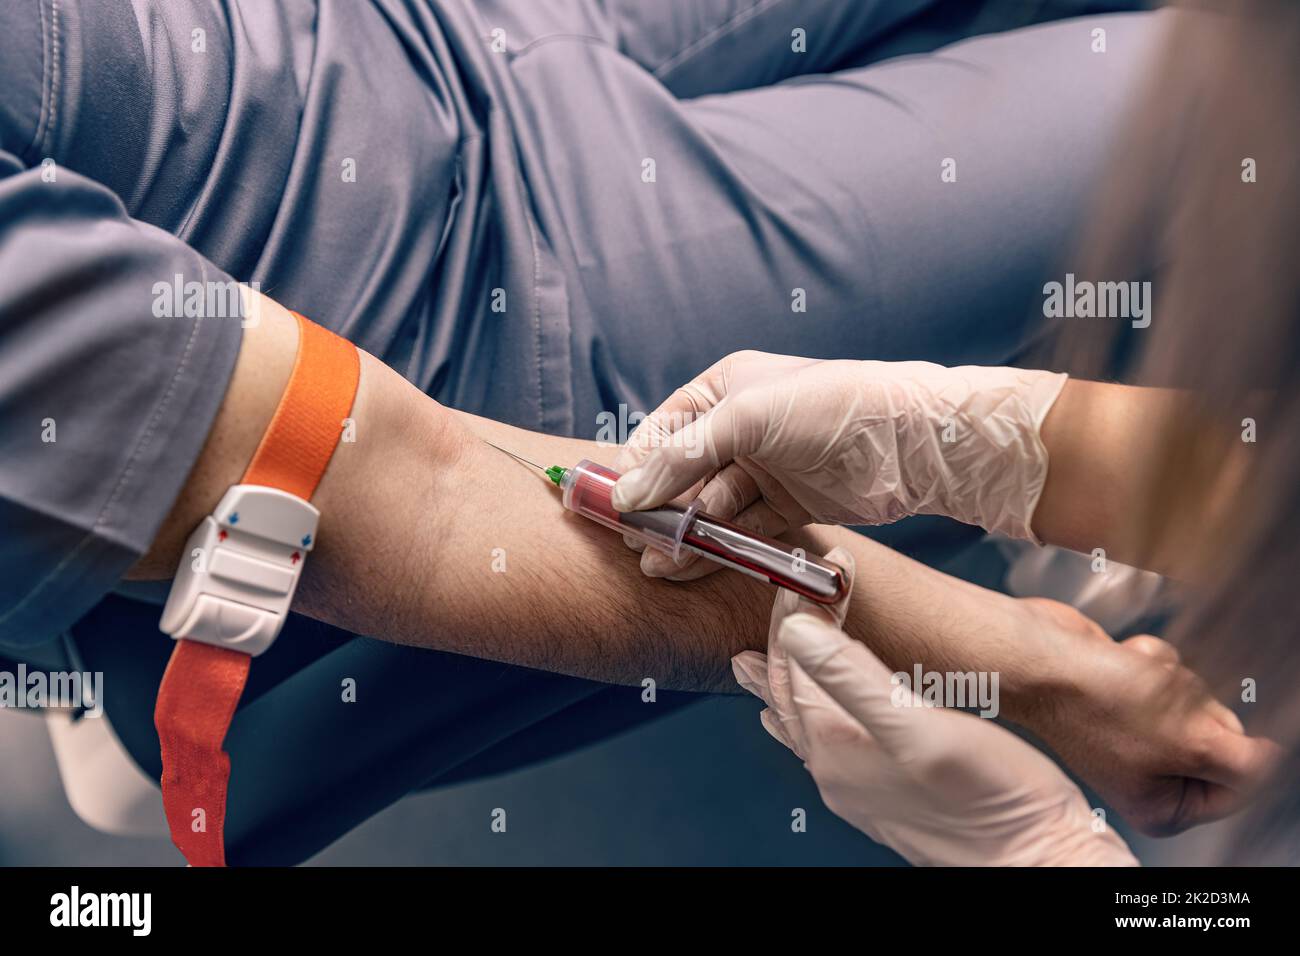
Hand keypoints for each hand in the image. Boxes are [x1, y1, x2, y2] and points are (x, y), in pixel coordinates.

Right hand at [611, 350, 1066, 578]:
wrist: (913, 442)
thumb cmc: (830, 407)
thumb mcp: (746, 418)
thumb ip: (682, 456)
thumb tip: (627, 493)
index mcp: (724, 391)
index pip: (662, 432)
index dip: (633, 468)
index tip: (608, 506)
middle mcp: (740, 429)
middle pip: (682, 475)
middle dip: (657, 510)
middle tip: (633, 545)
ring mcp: (764, 470)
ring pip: (709, 508)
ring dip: (683, 536)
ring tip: (658, 566)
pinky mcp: (787, 506)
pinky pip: (740, 530)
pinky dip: (717, 549)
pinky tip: (691, 567)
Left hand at [733, 547, 1137, 865]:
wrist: (1037, 861)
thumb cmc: (991, 798)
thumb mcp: (920, 727)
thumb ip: (851, 678)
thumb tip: (796, 631)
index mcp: (834, 744)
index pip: (795, 659)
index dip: (801, 608)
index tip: (818, 564)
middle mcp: (832, 768)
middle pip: (788, 688)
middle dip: (785, 638)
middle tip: (778, 596)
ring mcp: (853, 784)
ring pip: (798, 717)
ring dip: (782, 680)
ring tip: (750, 664)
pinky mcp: (881, 793)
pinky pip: (820, 744)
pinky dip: (803, 717)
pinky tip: (802, 722)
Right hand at [1016, 598, 1280, 836]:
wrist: (1040, 656)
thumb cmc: (1097, 703)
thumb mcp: (1191, 743)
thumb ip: (1245, 763)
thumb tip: (1270, 762)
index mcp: (1161, 805)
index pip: (1237, 787)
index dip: (1233, 752)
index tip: (1207, 728)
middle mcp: (1149, 771)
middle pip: (1219, 736)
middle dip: (1197, 708)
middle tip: (1159, 706)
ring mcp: (1137, 730)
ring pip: (1196, 698)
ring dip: (1172, 681)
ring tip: (1132, 682)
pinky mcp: (1128, 692)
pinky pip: (1169, 674)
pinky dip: (1149, 663)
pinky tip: (1120, 664)